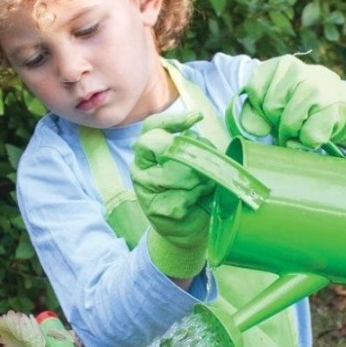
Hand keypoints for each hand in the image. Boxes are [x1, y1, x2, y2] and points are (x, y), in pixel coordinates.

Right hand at [130, 111, 214, 277]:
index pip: (152, 127)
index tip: (198, 118)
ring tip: (205, 186)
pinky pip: (186, 196)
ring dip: (202, 179)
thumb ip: (192, 146)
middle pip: (166, 146)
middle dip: (193, 154)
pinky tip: (199, 201)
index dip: (174, 120)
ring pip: (180, 173)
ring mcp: (145, 189)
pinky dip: (200, 197)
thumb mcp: (192, 163)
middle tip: (205, 165)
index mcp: (146, 152)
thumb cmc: (192, 190)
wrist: (188, 227)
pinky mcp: (157, 209)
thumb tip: (201, 129)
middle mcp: (140, 168)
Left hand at [239, 55, 345, 149]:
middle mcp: (299, 71)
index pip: (254, 90)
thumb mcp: (274, 99)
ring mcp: (317, 89)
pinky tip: (316, 129)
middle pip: (271, 109)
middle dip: (277, 121)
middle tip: (292, 118)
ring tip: (302, 126)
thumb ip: (253, 112)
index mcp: (281, 64)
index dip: (260, 106)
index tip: (276, 107)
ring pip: (289, 124)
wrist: (343, 104)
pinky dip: (308, 142)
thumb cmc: (300, 103)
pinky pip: (308, 137)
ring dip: (293, 134)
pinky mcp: (331, 109)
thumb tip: (255, 129)